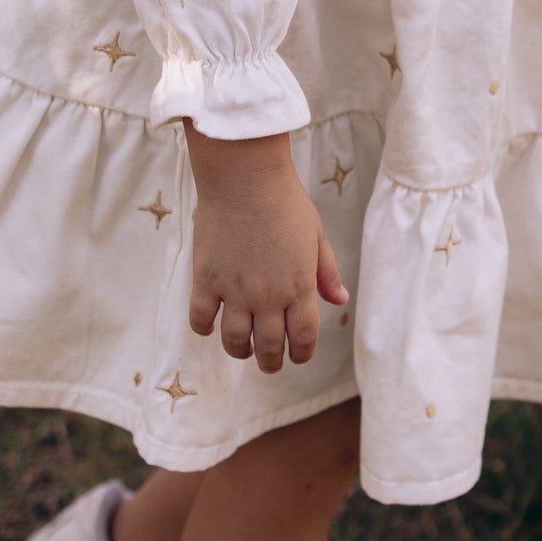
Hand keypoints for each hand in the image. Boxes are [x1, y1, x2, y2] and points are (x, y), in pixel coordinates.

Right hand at [184, 126, 348, 373]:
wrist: (245, 178)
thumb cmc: (286, 202)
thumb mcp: (317, 236)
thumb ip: (327, 273)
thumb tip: (340, 300)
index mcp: (299, 287)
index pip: (303, 339)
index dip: (301, 354)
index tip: (297, 356)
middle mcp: (268, 296)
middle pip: (269, 348)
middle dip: (271, 362)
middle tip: (268, 362)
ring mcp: (235, 290)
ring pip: (234, 341)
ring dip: (239, 351)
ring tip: (242, 347)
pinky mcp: (206, 280)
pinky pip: (201, 319)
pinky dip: (205, 328)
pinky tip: (211, 323)